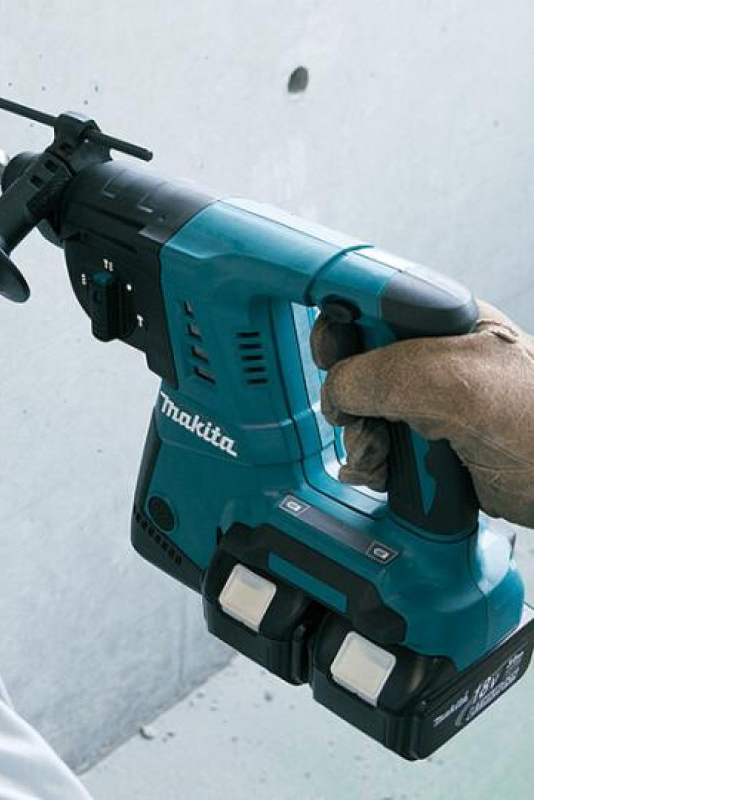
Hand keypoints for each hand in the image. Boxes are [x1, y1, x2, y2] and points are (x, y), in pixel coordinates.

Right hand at [310, 301, 533, 526]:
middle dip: (348, 396)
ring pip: (363, 411)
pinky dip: (375, 468)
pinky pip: (381, 448)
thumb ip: (386, 375)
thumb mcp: (459, 388)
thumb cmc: (551, 434)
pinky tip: (390, 477)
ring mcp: (436, 405)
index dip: (341, 319)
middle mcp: (437, 358)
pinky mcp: (435, 447)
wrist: (586, 497)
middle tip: (358, 417)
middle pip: (357, 361)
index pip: (371, 297)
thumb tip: (339, 390)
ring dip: (361, 441)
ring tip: (384, 459)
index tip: (328, 353)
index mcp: (448, 320)